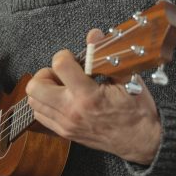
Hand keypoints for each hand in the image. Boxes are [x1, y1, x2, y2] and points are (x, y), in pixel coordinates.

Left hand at [25, 30, 161, 163]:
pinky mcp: (65, 133)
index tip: (74, 59)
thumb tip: (94, 35)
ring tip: (62, 86)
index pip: (59, 65)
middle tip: (62, 73)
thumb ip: (106, 55)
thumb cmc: (136, 110)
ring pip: (33, 101)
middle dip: (46, 73)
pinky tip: (62, 99)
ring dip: (44, 89)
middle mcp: (72, 111)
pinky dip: (45, 104)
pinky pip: (40, 116)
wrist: (141, 140)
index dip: (64, 55)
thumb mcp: (126, 78)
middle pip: (35, 86)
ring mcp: (66, 124)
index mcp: (88, 95)